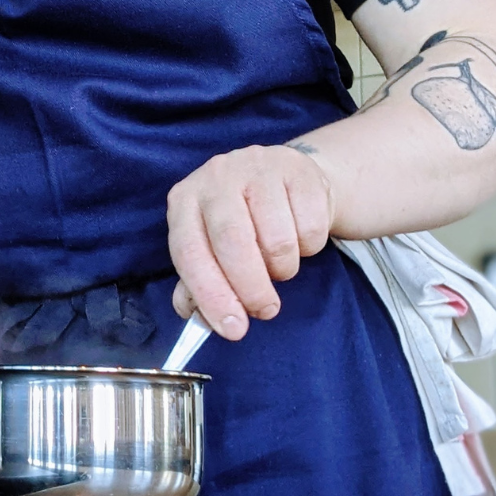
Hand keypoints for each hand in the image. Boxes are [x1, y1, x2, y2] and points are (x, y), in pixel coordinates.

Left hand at [167, 143, 332, 339]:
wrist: (287, 179)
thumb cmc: (243, 222)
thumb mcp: (212, 247)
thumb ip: (199, 283)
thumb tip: (192, 312)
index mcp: (185, 200)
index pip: (189, 252)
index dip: (210, 295)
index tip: (233, 329)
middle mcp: (216, 176)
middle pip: (233, 241)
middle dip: (251, 288)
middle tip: (265, 310)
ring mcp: (257, 166)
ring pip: (277, 240)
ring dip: (283, 268)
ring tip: (279, 263)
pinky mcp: (297, 168)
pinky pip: (311, 227)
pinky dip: (309, 248)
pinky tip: (299, 237)